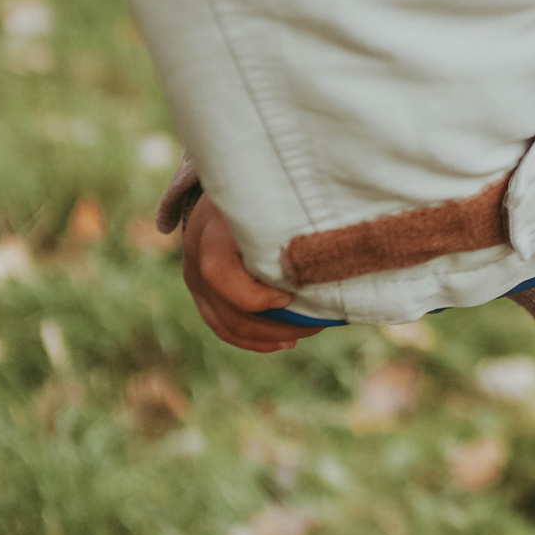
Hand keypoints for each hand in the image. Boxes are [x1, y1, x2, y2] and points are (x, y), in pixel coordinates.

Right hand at [181, 194, 315, 352]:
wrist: (221, 192)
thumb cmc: (257, 193)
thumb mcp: (269, 195)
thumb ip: (290, 214)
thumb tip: (339, 238)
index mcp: (212, 235)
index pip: (219, 274)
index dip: (253, 295)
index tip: (289, 298)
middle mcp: (196, 261)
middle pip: (228, 310)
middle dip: (275, 325)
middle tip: (317, 323)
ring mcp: (195, 282)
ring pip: (225, 325)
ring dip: (268, 337)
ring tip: (306, 333)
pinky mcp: (202, 295)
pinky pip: (222, 326)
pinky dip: (253, 340)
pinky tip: (285, 342)